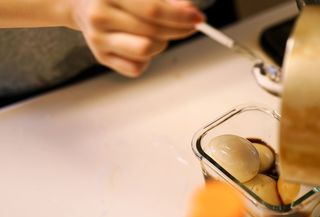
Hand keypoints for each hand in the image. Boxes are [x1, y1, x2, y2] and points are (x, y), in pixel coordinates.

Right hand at [67, 0, 203, 76]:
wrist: (82, 2)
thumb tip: (189, 11)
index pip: (153, 10)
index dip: (180, 16)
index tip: (199, 18)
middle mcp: (100, 16)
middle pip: (152, 32)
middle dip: (178, 30)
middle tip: (189, 25)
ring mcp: (98, 40)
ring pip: (145, 51)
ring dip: (161, 44)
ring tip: (157, 33)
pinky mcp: (101, 57)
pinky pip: (136, 68)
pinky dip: (147, 59)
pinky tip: (142, 43)